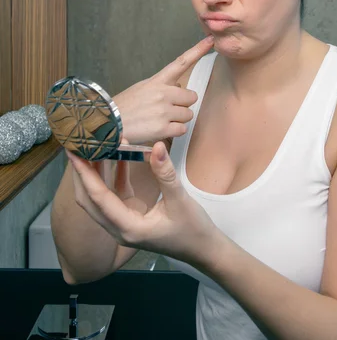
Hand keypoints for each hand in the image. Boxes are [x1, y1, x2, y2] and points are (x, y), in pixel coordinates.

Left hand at [66, 141, 221, 268]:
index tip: (75, 153)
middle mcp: (119, 228)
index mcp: (127, 228)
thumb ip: (165, 173)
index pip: (98, 198)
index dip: (85, 174)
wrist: (203, 249)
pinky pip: (115, 194)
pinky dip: (112, 176)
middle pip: (90, 200)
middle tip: (77, 146)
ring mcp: (123, 222)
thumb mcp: (180, 200)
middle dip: (82, 174)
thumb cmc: (192, 229)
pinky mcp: (131, 215)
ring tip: (92, 148)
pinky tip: (116, 156)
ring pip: (100, 197)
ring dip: (95, 174)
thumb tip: (156, 146)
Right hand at [114, 35, 214, 144]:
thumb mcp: (142, 89)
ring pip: (188, 114)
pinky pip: (182, 129)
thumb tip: (178, 88)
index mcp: (157, 81)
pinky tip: (159, 130)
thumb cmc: (124, 107)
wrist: (107, 124)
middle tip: (167, 109)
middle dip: (183, 104)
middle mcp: (163, 93)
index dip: (197, 51)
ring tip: (159, 120)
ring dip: (178, 119)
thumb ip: (161, 86)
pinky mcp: (163, 128)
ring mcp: (164, 110)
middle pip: (191, 96)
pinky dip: (174, 132)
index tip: (210, 40)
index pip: (181, 62)